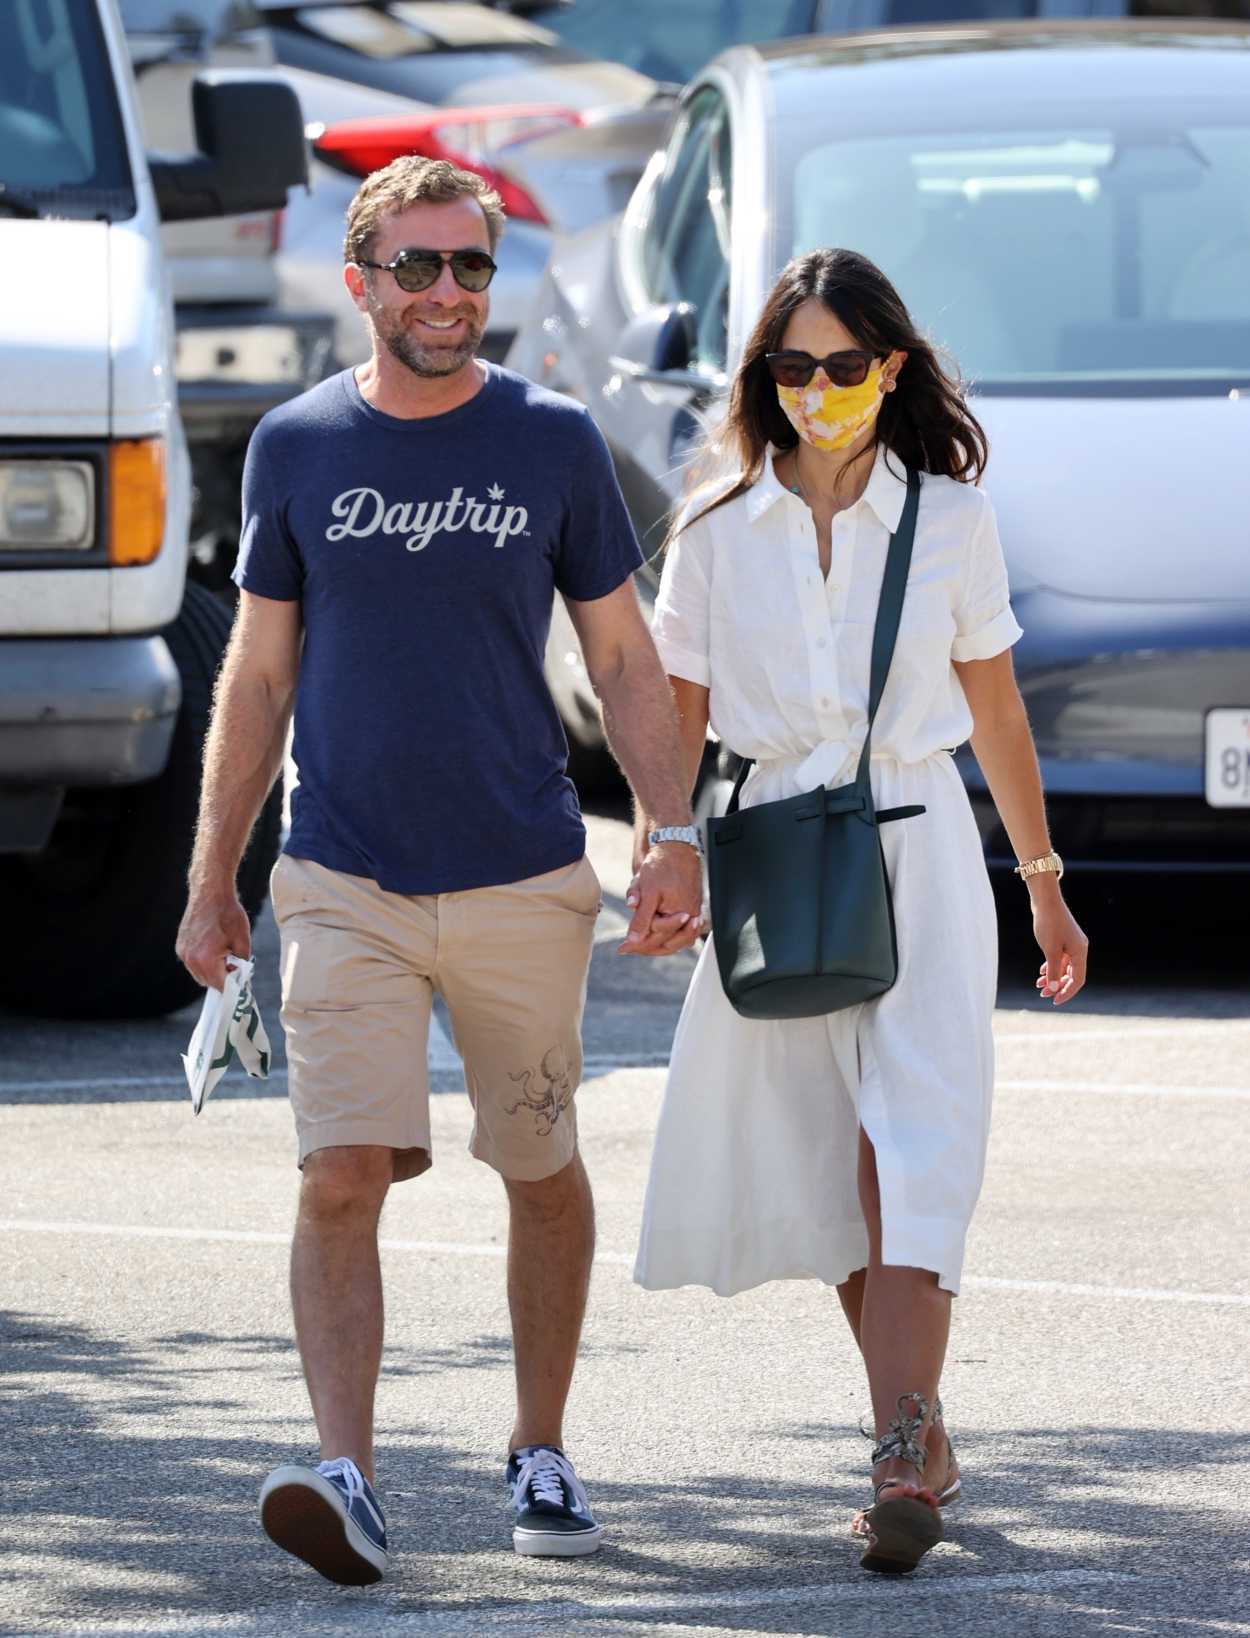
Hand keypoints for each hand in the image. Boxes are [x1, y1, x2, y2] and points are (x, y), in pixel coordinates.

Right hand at [176, 883, 251, 990]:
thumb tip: (243, 979)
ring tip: (225, 955)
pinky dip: (204, 962)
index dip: (233, 988)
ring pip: (199, 974)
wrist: (210, 892)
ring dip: (213, 971)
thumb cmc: (228, 913)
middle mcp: (190, 959)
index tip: (242, 987)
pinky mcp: (180, 946)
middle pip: (208, 982)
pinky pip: (193, 963)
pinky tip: (214, 949)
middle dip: (223, 979)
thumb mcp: (243, 940)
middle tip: (236, 968)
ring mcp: (183, 952)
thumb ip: (242, 963)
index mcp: (206, 959)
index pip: (220, 985)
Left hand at [620, 842, 703, 956]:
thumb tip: (633, 940)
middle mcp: (691, 917)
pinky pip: (682, 930)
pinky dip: (668, 935)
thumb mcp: (647, 892)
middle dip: (646, 947)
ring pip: (677, 940)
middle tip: (627, 949)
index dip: (638, 944)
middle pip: (668, 943)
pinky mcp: (692, 908)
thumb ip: (642, 918)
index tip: (622, 948)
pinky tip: (657, 938)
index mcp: (681, 914)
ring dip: (658, 944)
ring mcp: (694, 913)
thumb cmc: (663, 865)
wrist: (675, 847)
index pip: (658, 938)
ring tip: (640, 947)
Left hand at [1031, 891, 1087, 1004]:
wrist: (1045, 900)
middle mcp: (1079, 949)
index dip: (1066, 992)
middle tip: (1042, 994)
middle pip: (1072, 975)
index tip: (1054, 1001)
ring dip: (1053, 977)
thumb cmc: (1048, 924)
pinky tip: (1042, 972)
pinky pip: (1060, 958)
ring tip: (1038, 985)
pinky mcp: (1063, 939)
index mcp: (1080, 952)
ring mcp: (1072, 944)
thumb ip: (1053, 971)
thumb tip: (1053, 989)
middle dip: (1058, 986)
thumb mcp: (1050, 950)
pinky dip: (1052, 966)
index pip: (1077, 980)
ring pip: (1064, 967)